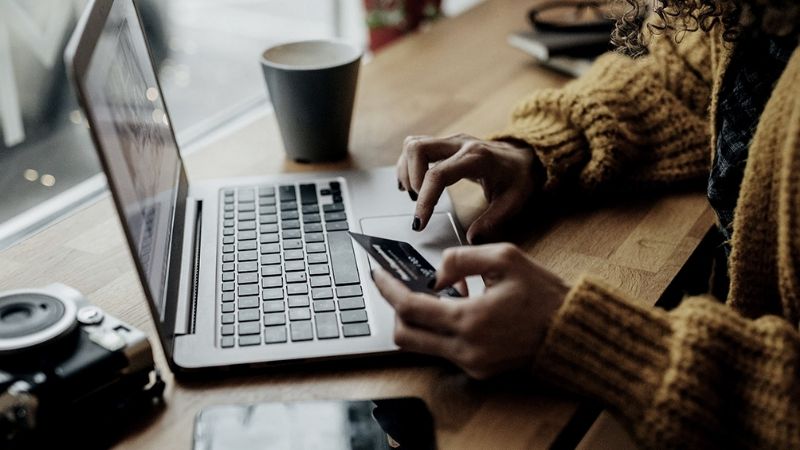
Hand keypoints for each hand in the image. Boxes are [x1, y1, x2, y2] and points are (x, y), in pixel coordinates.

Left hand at [373, 243, 568, 378]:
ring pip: (421, 346)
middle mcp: (466, 348)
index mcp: (470, 319)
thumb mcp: (505, 258)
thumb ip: (461, 258)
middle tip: (400, 287)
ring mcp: (471, 364)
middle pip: (405, 336)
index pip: (410, 307)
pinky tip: (459, 309)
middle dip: (396, 309)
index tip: (377, 274)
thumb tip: (435, 274)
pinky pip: (443, 350)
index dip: (388, 289)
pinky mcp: (478, 371)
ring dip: (419, 320)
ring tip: (440, 294)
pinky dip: (440, 329)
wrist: (571, 331)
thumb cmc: (543, 293)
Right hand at [397, 134, 537, 243]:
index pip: (438, 174)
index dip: (425, 199)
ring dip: (407, 170)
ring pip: (414, 144)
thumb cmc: (519, 177)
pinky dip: (408, 165)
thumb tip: (471, 239)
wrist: (524, 156)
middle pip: (418, 149)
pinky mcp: (445, 144)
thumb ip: (492, 221)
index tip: (420, 222)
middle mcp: (460, 144)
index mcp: (477, 158)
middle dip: (411, 179)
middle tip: (418, 202)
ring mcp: (451, 141)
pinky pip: (416, 146)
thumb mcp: (513, 202)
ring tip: (415, 194)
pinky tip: (413, 184)